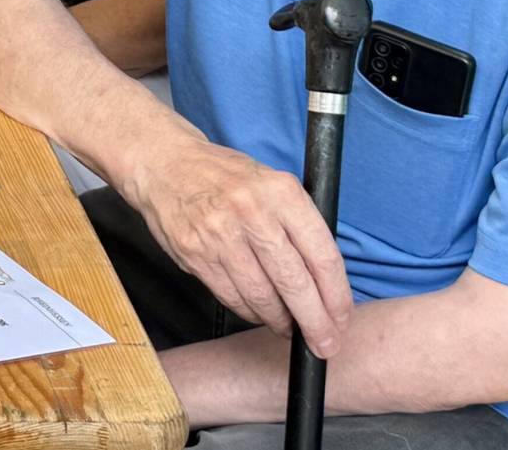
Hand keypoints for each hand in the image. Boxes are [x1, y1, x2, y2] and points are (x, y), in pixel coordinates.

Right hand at [124, 137, 354, 356]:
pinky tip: (258, 312)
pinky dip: (249, 312)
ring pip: (262, 296)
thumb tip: (325, 281)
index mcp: (281, 191)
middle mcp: (251, 211)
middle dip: (315, 323)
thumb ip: (298, 224)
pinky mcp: (194, 253)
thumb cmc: (226, 177)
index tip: (342, 319)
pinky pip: (231, 296)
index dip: (337, 296)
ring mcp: (219, 234)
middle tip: (326, 345)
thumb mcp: (272, 183)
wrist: (165, 164)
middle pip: (294, 283)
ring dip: (280, 321)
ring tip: (289, 328)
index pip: (322, 256)